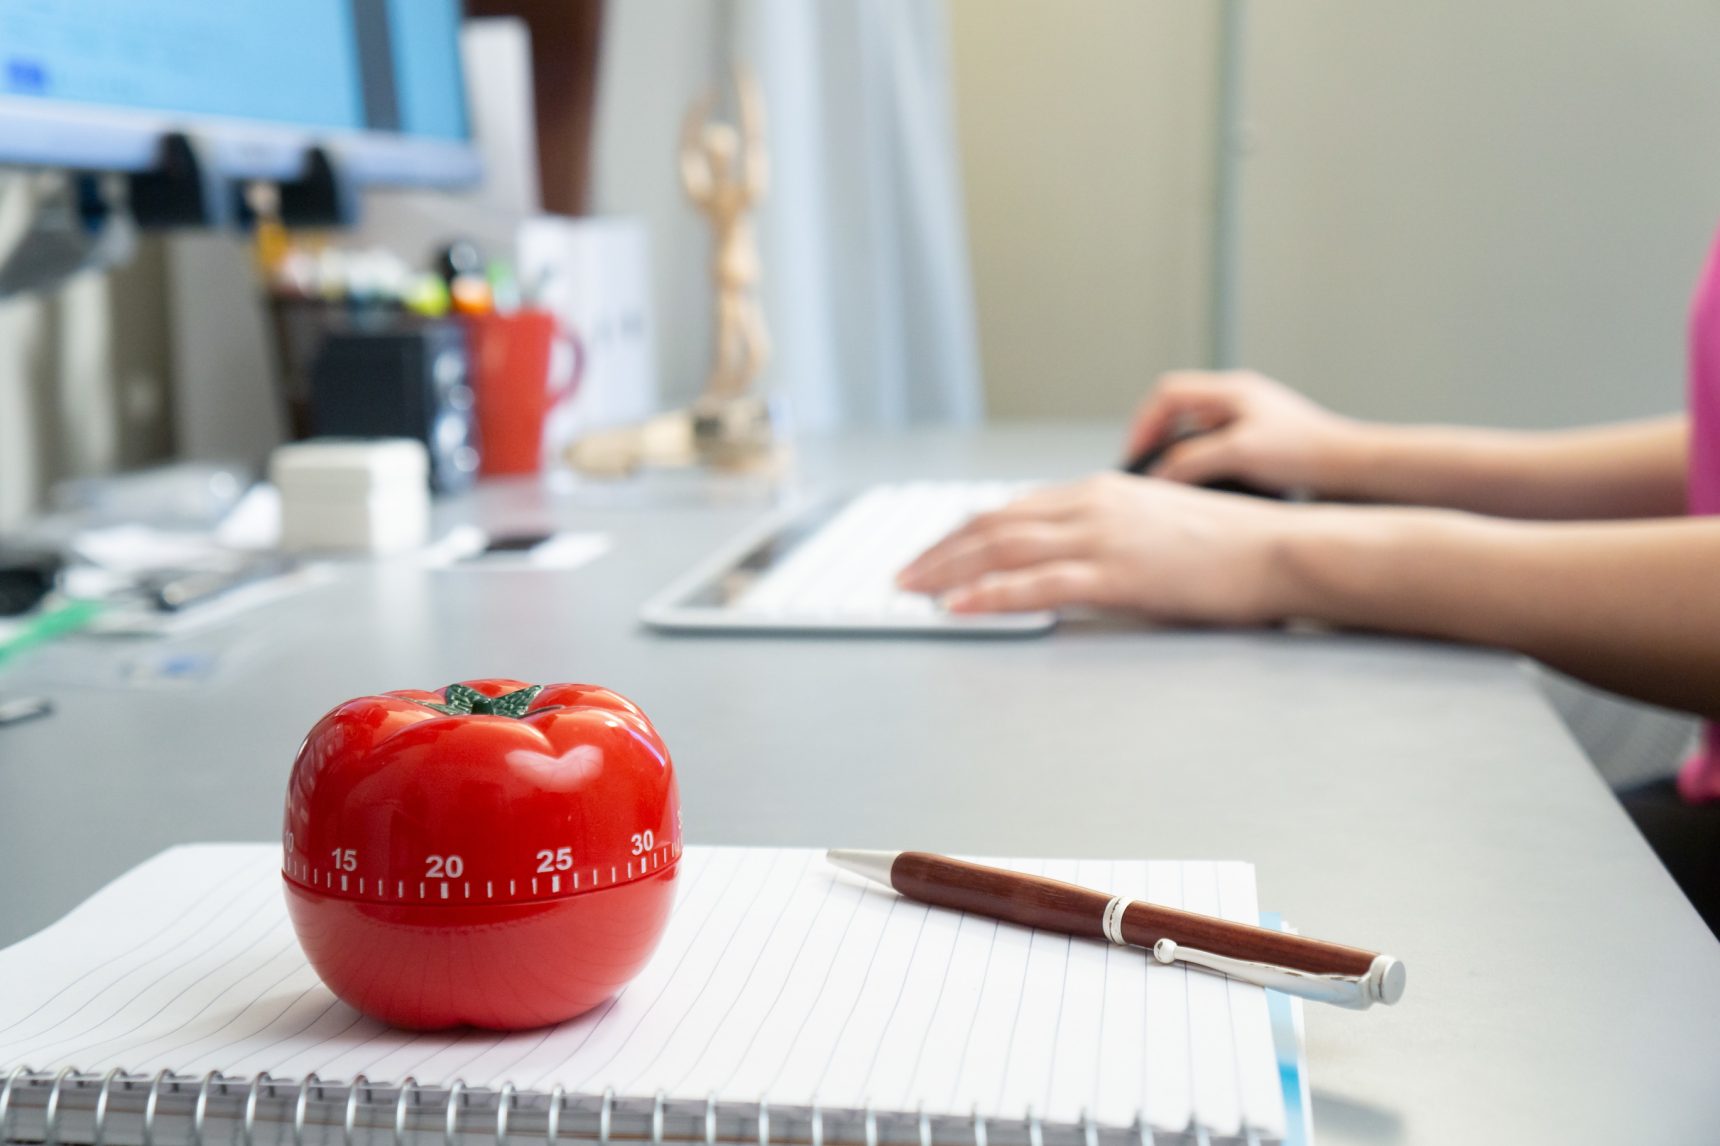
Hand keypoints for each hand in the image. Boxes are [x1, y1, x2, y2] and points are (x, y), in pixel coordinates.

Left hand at [895, 473, 1296, 623]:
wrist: (1282, 550)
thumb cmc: (1232, 546)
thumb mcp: (1159, 524)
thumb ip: (1111, 531)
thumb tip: (1074, 553)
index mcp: (1103, 489)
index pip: (1013, 508)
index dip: (964, 532)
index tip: (933, 551)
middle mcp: (1093, 504)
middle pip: (994, 524)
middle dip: (940, 551)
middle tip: (903, 574)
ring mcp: (1103, 537)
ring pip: (1003, 549)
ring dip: (948, 571)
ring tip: (912, 589)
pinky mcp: (1116, 573)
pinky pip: (1036, 585)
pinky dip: (989, 595)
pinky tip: (958, 606)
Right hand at [1125, 370, 1366, 492]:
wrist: (1353, 470)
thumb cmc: (1305, 454)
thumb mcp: (1240, 453)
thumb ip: (1192, 461)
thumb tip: (1157, 476)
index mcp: (1232, 390)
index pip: (1167, 394)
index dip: (1143, 423)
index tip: (1135, 455)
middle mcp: (1239, 400)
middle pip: (1177, 411)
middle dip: (1156, 439)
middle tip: (1145, 470)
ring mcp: (1250, 421)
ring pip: (1195, 432)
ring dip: (1178, 455)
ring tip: (1170, 483)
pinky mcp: (1260, 444)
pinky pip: (1215, 450)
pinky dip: (1201, 467)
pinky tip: (1205, 491)